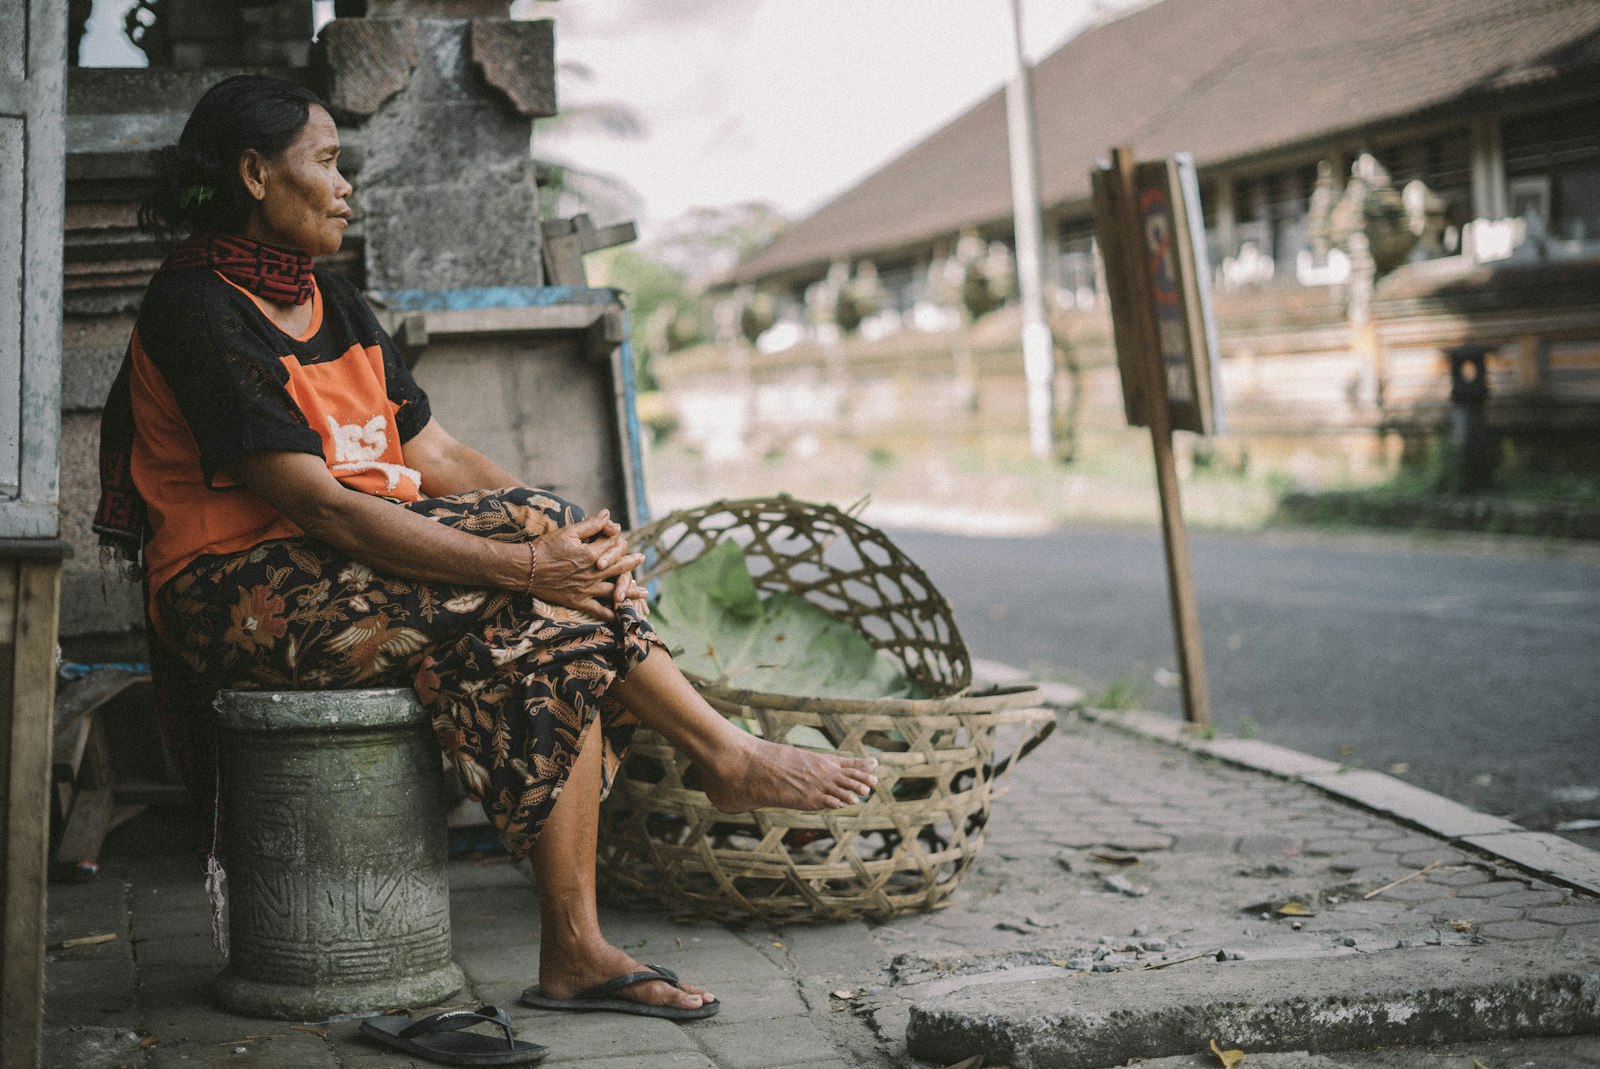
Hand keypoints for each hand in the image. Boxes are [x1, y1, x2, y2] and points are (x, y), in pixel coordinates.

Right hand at [528, 510, 644, 621]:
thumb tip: (608, 514)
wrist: (526, 569)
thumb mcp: (568, 532)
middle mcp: (593, 573)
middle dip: (631, 563)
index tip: (622, 537)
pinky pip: (598, 610)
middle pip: (618, 568)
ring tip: (644, 592)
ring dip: (631, 590)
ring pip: (614, 590)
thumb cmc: (545, 548)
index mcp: (591, 554)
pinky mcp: (577, 601)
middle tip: (642, 559)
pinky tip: (621, 617)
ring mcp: (586, 589)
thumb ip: (591, 525)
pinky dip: (610, 614)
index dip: (617, 540)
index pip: (612, 546)